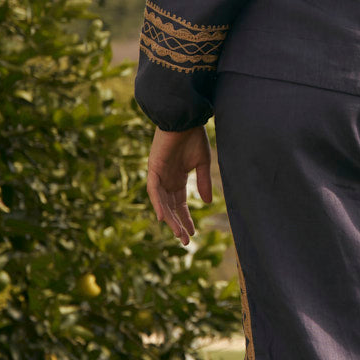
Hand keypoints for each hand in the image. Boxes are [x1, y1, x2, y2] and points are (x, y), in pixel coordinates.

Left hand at [146, 126, 212, 245]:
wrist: (184, 118)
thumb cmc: (194, 137)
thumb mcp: (202, 164)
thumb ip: (203, 183)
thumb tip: (207, 203)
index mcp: (178, 178)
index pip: (180, 204)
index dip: (186, 219)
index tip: (192, 234)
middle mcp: (166, 179)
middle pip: (171, 208)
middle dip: (178, 224)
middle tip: (185, 241)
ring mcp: (158, 175)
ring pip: (162, 203)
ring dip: (169, 219)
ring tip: (178, 234)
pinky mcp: (153, 168)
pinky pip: (153, 190)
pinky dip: (157, 204)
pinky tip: (163, 218)